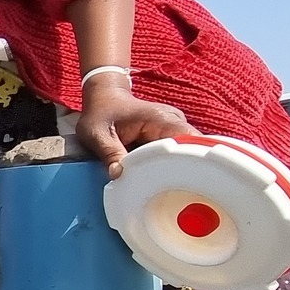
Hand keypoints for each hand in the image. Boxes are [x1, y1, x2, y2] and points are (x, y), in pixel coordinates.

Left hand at [77, 76, 191, 178]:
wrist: (105, 98)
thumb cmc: (101, 112)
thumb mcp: (97, 133)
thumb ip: (109, 153)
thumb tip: (118, 175)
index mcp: (161, 119)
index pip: (188, 143)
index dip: (186, 162)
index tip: (179, 181)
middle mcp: (174, 123)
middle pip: (191, 152)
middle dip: (182, 172)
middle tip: (169, 192)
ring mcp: (174, 130)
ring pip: (186, 156)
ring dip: (176, 172)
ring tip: (164, 189)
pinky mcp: (170, 138)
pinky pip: (176, 157)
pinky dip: (169, 169)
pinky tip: (159, 182)